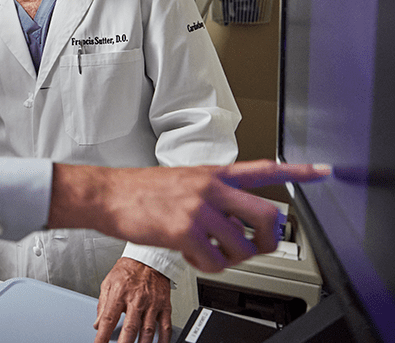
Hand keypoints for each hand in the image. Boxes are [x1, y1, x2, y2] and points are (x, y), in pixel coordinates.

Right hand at [47, 160, 330, 273]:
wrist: (108, 195)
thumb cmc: (140, 190)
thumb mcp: (183, 179)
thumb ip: (211, 190)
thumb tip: (233, 215)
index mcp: (213, 173)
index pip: (264, 167)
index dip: (298, 170)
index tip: (323, 171)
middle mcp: (211, 187)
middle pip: (268, 215)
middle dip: (268, 239)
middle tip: (254, 246)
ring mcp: (199, 208)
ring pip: (243, 246)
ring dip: (229, 257)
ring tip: (208, 250)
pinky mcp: (185, 230)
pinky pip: (214, 261)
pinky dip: (205, 265)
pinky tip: (189, 253)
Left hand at [94, 258, 170, 342]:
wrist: (147, 258)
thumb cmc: (127, 270)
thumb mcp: (108, 283)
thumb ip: (102, 304)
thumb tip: (97, 323)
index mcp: (119, 294)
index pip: (108, 319)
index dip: (103, 335)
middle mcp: (136, 300)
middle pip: (130, 328)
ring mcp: (151, 303)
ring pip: (148, 330)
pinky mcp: (164, 305)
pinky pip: (165, 326)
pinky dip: (163, 339)